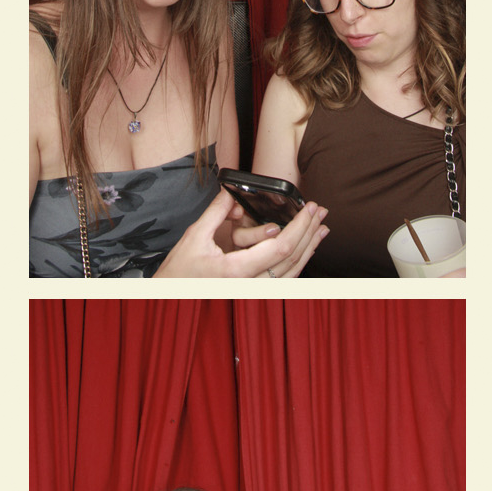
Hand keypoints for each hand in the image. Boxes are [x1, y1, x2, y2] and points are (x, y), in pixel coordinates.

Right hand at [155, 188, 328, 278]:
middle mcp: (249, 286)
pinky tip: (306, 249)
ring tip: (321, 228)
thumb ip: (216, 213)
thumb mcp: (194, 236)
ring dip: (309, 248)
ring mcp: (254, 293)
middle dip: (309, 232)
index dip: (299, 227)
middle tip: (320, 211)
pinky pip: (284, 280)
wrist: (170, 298)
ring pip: (293, 273)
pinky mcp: (255, 294)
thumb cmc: (179, 273)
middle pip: (292, 259)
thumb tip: (232, 192)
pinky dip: (298, 262)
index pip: (279, 248)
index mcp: (236, 271)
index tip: (308, 209)